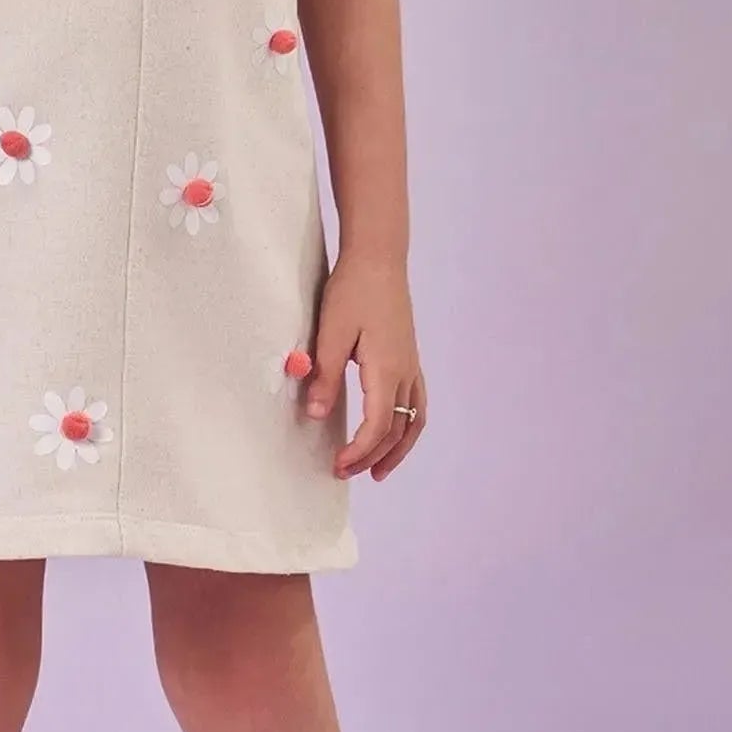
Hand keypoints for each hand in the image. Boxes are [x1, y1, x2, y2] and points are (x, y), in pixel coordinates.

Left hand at [303, 251, 426, 481]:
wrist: (379, 258)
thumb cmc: (353, 290)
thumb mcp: (330, 332)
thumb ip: (325, 375)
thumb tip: (315, 414)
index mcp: (386, 369)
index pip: (378, 426)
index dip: (359, 451)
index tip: (337, 465)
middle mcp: (406, 372)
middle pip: (398, 430)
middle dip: (375, 457)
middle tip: (348, 473)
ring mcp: (411, 364)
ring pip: (414, 420)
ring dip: (398, 449)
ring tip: (379, 470)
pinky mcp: (409, 356)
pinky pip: (416, 403)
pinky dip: (406, 427)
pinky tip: (393, 432)